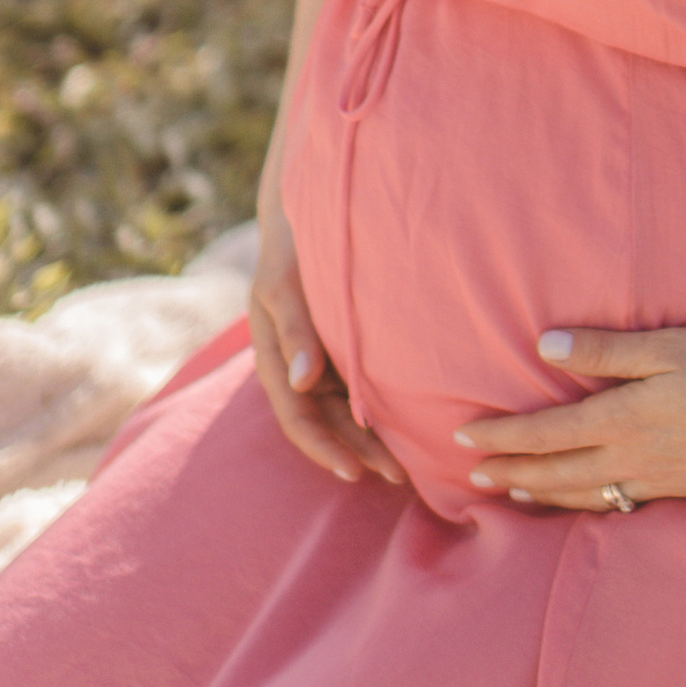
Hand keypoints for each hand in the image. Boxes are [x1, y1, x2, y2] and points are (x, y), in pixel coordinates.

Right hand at [248, 193, 406, 487]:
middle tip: (397, 476)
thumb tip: (302, 383)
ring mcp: (322, 359)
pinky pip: (362, 388)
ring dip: (371, 439)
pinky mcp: (346, 348)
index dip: (322, 446)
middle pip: (327, 422)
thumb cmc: (292, 246)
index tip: (353, 470)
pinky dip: (380, 410)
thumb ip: (294, 329)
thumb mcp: (284, 284)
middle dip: (357, 452)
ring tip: (407, 466)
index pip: (297, 415)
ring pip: (346, 411)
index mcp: (274, 357)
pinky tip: (411, 425)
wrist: (308, 210)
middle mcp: (298, 365)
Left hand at [455, 323, 685, 510]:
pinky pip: (617, 505)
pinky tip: (582, 503)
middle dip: (511, 470)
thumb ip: (607, 349)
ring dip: (543, 494)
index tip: (466, 437)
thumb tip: (545, 347)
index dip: (503, 435)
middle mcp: (633, 457)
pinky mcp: (681, 489)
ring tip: (513, 492)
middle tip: (471, 473)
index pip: (546, 432)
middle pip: (556, 471)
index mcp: (624, 418)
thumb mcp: (671, 345)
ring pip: (584, 494)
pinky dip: (585, 507)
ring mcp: (657, 479)